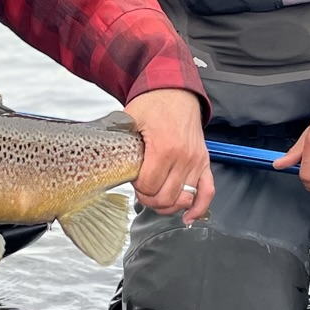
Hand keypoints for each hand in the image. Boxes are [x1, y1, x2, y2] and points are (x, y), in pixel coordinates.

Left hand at [125, 88, 211, 224]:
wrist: (176, 92)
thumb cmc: (154, 104)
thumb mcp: (130, 118)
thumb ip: (118, 140)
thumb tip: (102, 158)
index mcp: (165, 147)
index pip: (149, 185)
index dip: (138, 187)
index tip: (133, 178)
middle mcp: (184, 156)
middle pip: (166, 197)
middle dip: (149, 198)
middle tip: (141, 189)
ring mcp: (197, 161)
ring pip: (184, 200)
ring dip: (167, 204)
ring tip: (156, 197)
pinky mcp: (205, 163)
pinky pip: (207, 193)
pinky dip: (199, 209)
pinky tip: (187, 217)